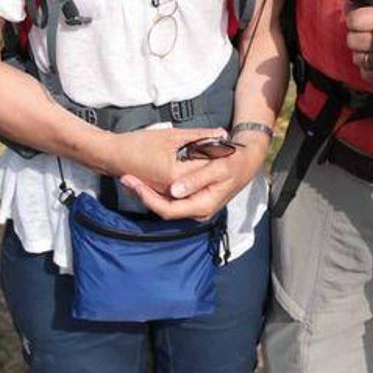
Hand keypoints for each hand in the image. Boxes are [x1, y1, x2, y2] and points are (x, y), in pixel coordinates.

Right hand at [102, 127, 220, 194]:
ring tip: (210, 157)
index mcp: (175, 175)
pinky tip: (194, 166)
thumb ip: (199, 135)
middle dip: (213, 166)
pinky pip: (182, 189)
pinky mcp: (162, 194)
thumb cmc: (138, 143)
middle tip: (222, 150)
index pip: (206, 168)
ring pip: (193, 186)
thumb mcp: (171, 135)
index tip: (227, 144)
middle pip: (201, 180)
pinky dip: (191, 178)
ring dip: (202, 173)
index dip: (219, 156)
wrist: (112, 156)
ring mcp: (166, 194)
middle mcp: (172, 190)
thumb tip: (222, 134)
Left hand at [121, 137, 269, 220]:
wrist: (246, 162)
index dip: (147, 198)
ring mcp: (194, 206)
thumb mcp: (217, 168)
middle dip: (143, 195)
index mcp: (202, 206)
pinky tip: (145, 179)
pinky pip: (170, 199)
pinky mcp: (192, 199)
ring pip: (165, 204)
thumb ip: (195, 179)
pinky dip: (157, 190)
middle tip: (126, 178)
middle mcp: (196, 211)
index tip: (133, 182)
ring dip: (147, 193)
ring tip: (131, 178)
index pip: (167, 209)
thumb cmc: (234, 163)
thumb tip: (174, 191)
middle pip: (162, 209)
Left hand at [344, 5, 372, 96]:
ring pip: (358, 58)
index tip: (359, 24)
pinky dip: (371, 71)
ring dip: (364, 56)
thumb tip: (347, 7)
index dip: (354, 21)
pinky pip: (366, 75)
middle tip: (370, 40)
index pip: (354, 19)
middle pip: (352, 40)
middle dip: (358, 40)